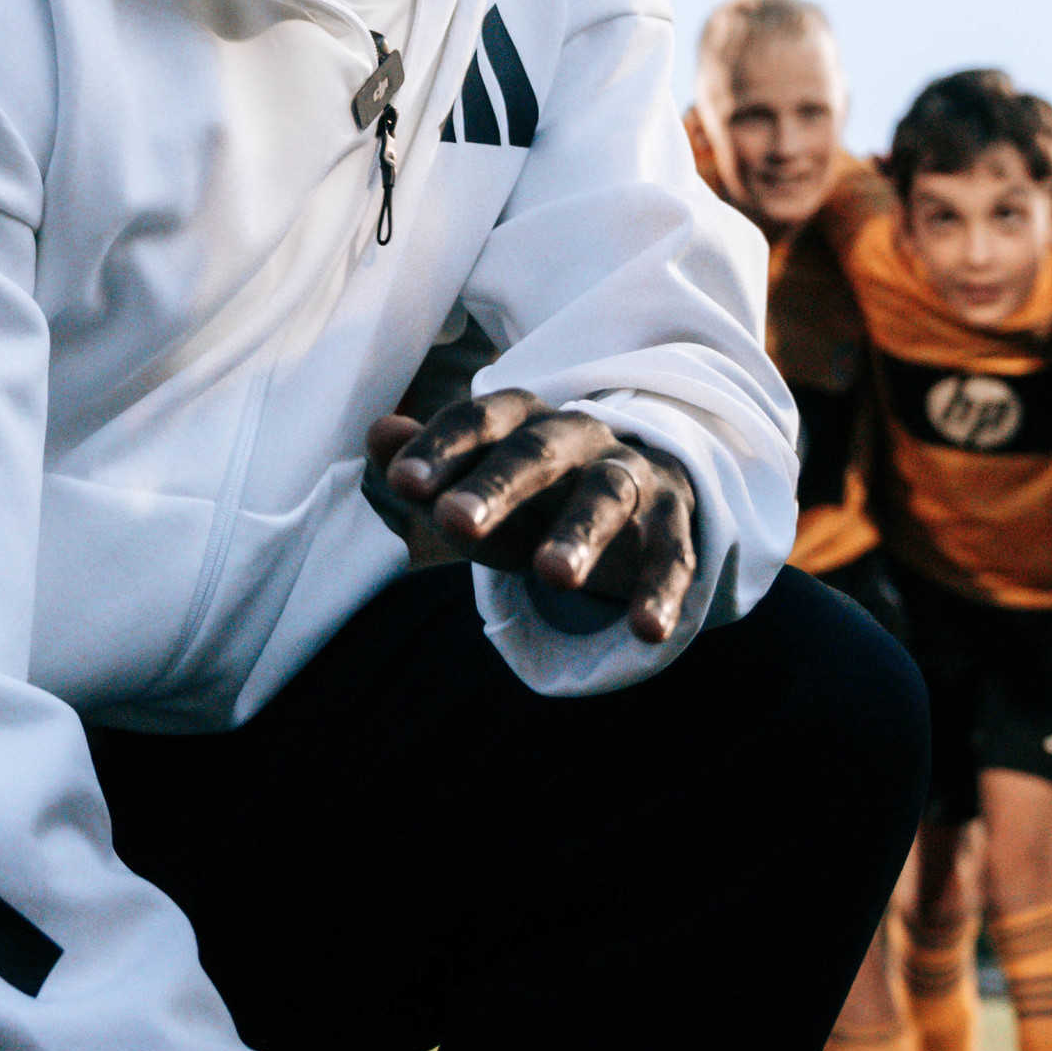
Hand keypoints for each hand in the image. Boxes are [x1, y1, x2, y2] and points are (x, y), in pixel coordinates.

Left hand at [370, 396, 701, 642]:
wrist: (634, 493)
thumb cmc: (530, 495)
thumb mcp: (476, 485)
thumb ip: (427, 468)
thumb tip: (378, 435)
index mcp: (521, 419)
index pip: (478, 420)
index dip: (440, 448)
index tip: (403, 482)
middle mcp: (577, 436)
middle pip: (536, 452)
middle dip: (495, 486)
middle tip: (453, 522)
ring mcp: (630, 475)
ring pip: (607, 495)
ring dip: (580, 532)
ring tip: (554, 577)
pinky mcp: (673, 521)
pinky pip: (672, 553)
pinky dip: (662, 591)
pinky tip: (647, 631)